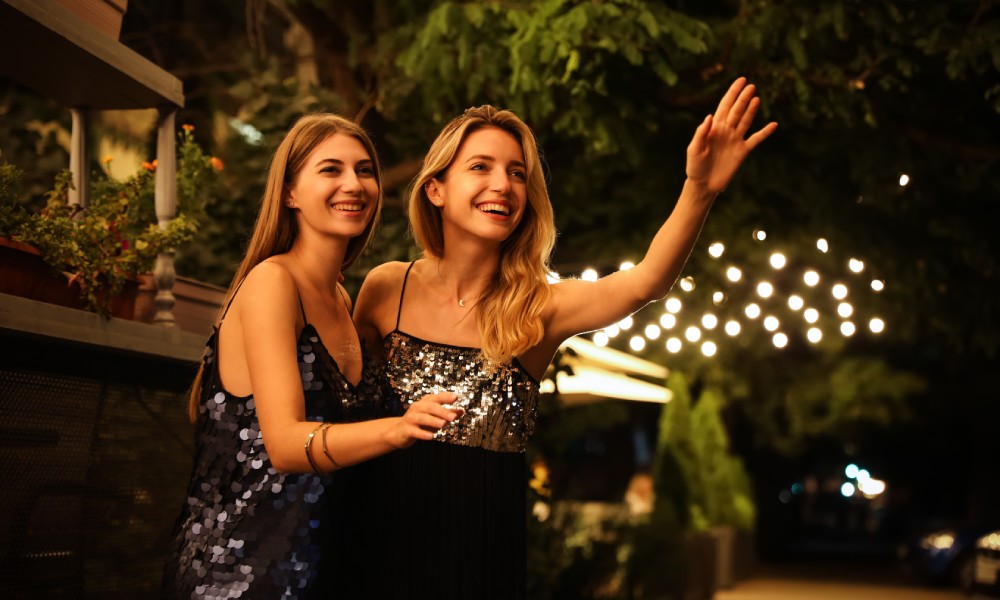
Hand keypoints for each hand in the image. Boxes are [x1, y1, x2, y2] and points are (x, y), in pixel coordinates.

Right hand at [388, 392, 462, 448]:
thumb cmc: (421, 423)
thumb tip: (462, 411)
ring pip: (423, 418)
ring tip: (443, 425)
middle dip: (442, 411)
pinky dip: (423, 434)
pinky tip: (431, 437)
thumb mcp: (435, 417)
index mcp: (425, 402)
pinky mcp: (407, 429)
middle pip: (431, 407)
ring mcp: (411, 418)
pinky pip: (415, 431)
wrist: (399, 432)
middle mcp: (418, 408)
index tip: (456, 397)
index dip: (445, 397)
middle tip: (453, 417)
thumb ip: (448, 413)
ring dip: (433, 421)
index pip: (437, 397)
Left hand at [686, 77, 777, 194]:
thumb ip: (701, 133)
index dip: (732, 93)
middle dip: (743, 97)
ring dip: (751, 110)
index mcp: (714, 128)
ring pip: (746, 121)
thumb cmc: (695, 167)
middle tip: (751, 85)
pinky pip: (756, 139)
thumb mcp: (694, 149)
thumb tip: (710, 117)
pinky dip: (765, 132)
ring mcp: (735, 140)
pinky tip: (773, 125)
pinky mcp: (742, 152)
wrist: (703, 185)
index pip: (725, 106)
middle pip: (737, 110)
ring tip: (756, 98)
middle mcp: (726, 131)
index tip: (741, 80)